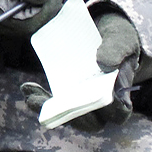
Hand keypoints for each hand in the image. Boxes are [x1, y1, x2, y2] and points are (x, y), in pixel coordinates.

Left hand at [19, 10, 139, 130]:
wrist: (102, 30)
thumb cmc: (118, 38)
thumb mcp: (122, 38)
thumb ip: (116, 49)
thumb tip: (103, 63)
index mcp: (123, 93)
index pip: (118, 112)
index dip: (106, 111)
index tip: (91, 98)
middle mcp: (103, 103)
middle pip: (90, 121)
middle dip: (71, 115)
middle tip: (53, 106)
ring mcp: (84, 100)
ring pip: (69, 115)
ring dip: (49, 109)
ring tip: (31, 94)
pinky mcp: (68, 94)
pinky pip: (55, 104)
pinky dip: (41, 99)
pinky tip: (28, 87)